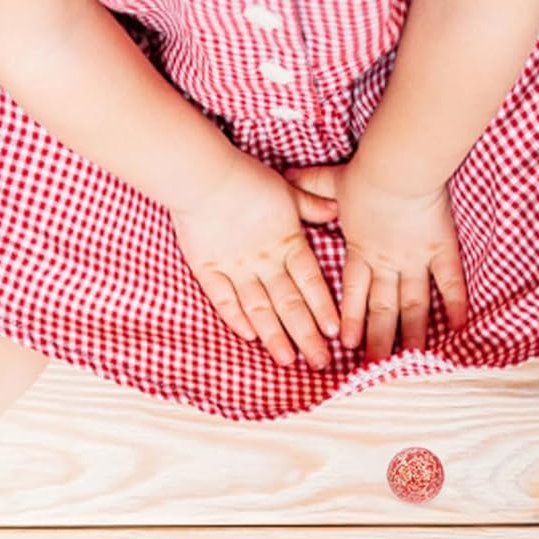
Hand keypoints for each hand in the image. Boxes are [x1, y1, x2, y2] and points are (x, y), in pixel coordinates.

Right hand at [169, 151, 341, 368]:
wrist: (203, 176)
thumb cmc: (246, 177)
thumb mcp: (285, 189)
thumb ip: (309, 204)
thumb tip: (335, 209)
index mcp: (287, 242)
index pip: (310, 282)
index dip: (323, 308)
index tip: (335, 333)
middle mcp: (264, 260)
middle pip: (290, 304)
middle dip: (306, 335)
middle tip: (320, 362)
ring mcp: (236, 268)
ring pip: (259, 309)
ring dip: (274, 336)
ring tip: (287, 360)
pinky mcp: (209, 269)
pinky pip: (224, 300)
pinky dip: (236, 319)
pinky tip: (248, 337)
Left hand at [285, 162, 467, 360]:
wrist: (398, 167)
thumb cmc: (364, 173)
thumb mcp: (331, 180)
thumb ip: (311, 184)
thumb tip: (286, 175)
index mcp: (361, 249)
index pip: (353, 292)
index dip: (350, 318)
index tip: (346, 343)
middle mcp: (387, 262)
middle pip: (382, 309)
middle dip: (379, 341)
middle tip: (375, 368)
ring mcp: (414, 258)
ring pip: (414, 304)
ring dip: (413, 333)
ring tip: (412, 361)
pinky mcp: (440, 248)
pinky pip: (449, 281)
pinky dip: (454, 304)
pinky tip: (457, 328)